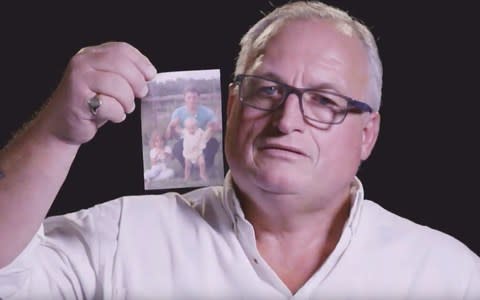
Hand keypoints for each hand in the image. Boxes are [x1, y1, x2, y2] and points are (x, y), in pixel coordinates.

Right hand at [40, 42, 156, 144]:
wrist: (61, 125)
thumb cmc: (89, 103)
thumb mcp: (106, 82)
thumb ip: (122, 73)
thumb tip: (149, 75)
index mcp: (91, 54)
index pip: (121, 49)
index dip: (140, 62)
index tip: (150, 75)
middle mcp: (82, 63)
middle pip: (121, 64)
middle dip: (137, 82)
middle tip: (141, 94)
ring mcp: (78, 80)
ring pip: (118, 86)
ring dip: (128, 101)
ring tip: (125, 108)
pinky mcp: (78, 100)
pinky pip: (111, 106)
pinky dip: (118, 114)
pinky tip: (114, 116)